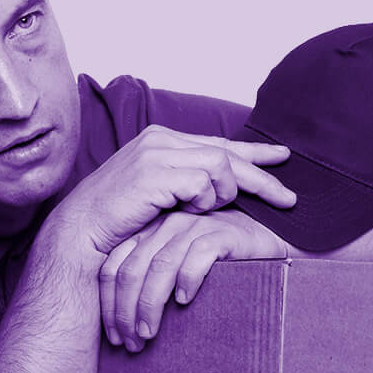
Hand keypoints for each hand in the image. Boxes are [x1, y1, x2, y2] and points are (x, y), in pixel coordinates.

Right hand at [44, 125, 294, 257]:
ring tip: (212, 210)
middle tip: (289, 198)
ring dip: (224, 193)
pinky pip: (202, 183)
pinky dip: (204, 201)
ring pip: (219, 166)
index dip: (254, 153)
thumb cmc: (119, 221)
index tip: (283, 159)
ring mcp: (157, 154)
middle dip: (262, 177)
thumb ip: (187, 186)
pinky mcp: (155, 173)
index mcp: (163, 141)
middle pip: (228, 153)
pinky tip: (191, 211)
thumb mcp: (160, 198)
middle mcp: (162, 140)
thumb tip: (223, 189)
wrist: (83, 232)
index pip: (219, 143)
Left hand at [99, 208, 291, 351]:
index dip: (109, 305)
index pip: (113, 267)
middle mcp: (165, 226)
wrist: (262, 242)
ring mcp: (194, 227)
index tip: (114, 337)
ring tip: (150, 333)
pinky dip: (187, 280)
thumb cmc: (216, 266)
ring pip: (160, 266)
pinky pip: (197, 257)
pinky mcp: (222, 234)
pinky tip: (184, 302)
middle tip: (131, 343)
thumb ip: (150, 284)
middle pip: (132, 270)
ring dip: (150, 304)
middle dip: (126, 311)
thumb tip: (123, 328)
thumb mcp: (175, 272)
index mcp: (147, 234)